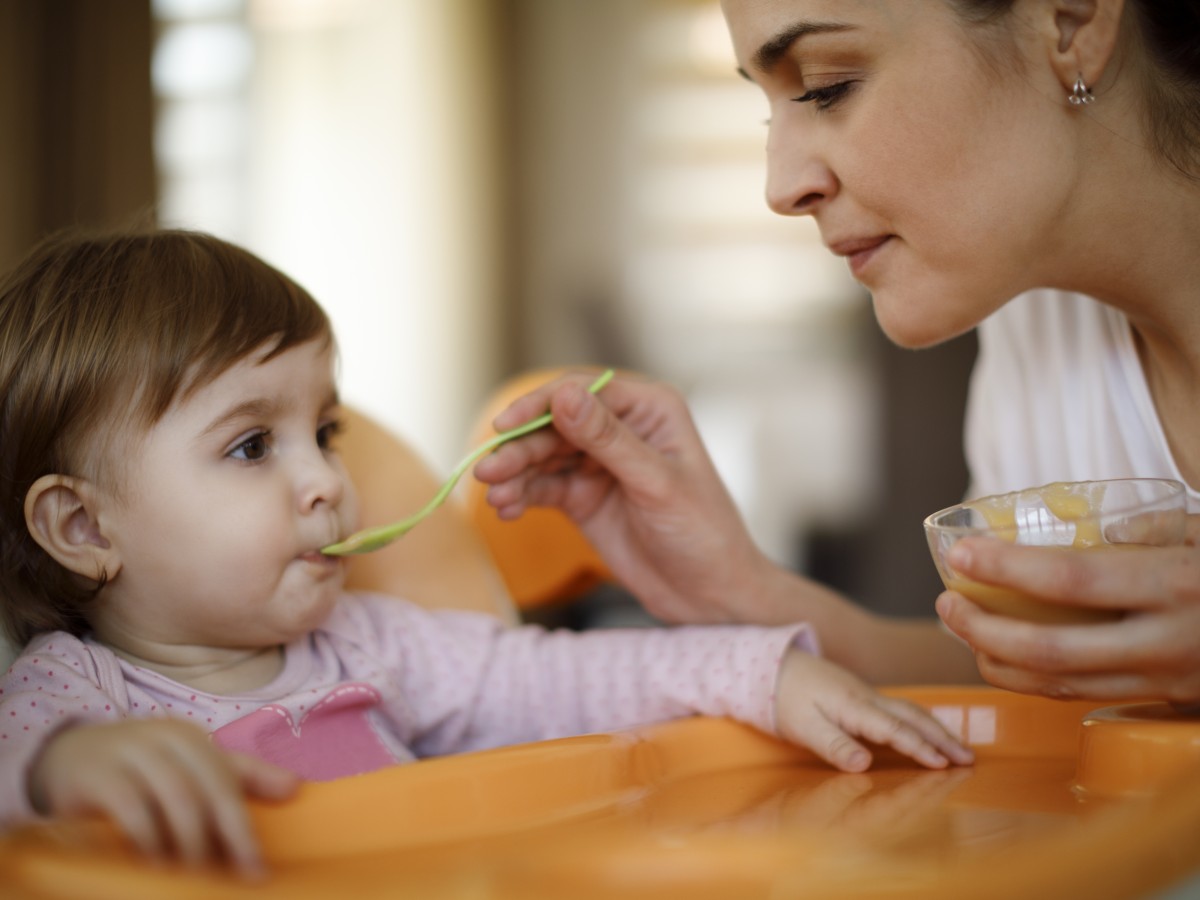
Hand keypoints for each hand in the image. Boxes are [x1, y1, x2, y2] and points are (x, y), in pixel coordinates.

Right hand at [28, 719, 298, 875]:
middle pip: (205, 791)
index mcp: (192, 740)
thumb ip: (242, 777)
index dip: (243, 830)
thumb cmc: (143, 767)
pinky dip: (145, 839)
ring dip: (185, 843)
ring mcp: (129, 752)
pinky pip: (129, 808)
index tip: (256, 873)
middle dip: (221, 840)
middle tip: (225, 881)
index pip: (228, 784)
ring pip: (173, 798)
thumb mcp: (192, 766)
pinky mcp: (95, 774)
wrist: (68, 755)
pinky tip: (152, 865)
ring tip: (191, 878)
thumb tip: (295, 788)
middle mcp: (164, 739)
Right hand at [474, 370, 775, 623]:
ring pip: (543, 457)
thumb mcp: (656, 483)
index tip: (506, 426)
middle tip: (487, 472)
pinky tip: (506, 510)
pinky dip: (522, 497)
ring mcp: (599, 464)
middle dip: (520, 448)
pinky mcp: (583, 497)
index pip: (583, 392)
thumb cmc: (703, 532)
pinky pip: (543, 488)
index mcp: (648, 409)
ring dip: (515, 475)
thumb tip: (563, 395)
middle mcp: (620, 429)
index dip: (541, 405)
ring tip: (495, 497)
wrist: (709, 595)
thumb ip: (607, 440)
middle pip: (555, 425)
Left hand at [773, 649, 973, 770]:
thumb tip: (863, 765)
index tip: (944, 765)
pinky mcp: (865, 696)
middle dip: (944, 738)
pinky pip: (902, 709)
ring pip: (912, 710)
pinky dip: (924, 721)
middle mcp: (867, 697)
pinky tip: (933, 731)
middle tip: (970, 760)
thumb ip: (833, 745)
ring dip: (938, 729)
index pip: (894, 729)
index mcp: (853, 705)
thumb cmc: (785, 699)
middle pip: (914, 717)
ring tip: (961, 750)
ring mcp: (868, 694)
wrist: (774, 665)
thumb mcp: (802, 726)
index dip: (919, 748)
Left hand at [935, 516, 1199, 705]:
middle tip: (946, 601)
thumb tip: (1084, 531)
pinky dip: (1036, 682)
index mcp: (1178, 585)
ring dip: (999, 661)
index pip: (1072, 579)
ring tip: (962, 627)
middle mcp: (1170, 642)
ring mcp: (1170, 682)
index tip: (960, 553)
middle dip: (984, 629)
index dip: (1007, 568)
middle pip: (1051, 650)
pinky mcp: (1170, 703)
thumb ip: (1145, 529)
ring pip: (1062, 686)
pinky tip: (1007, 658)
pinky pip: (1088, 699)